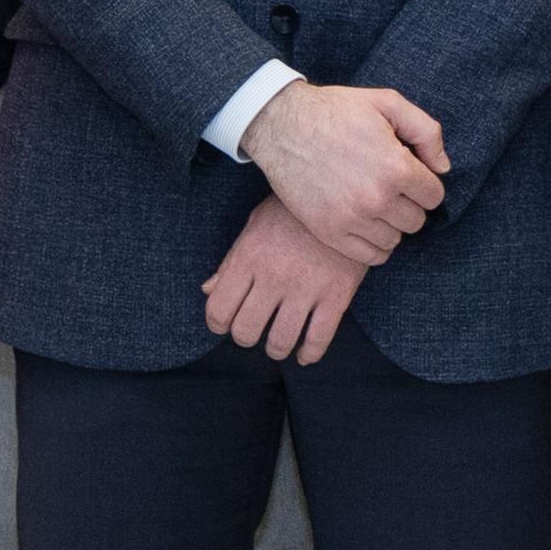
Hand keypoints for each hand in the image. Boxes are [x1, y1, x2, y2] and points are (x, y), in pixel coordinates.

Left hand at [202, 196, 369, 362]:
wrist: (343, 195)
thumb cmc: (293, 210)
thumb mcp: (256, 224)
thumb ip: (232, 260)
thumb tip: (208, 290)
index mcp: (249, 257)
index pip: (219, 310)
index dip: (218, 323)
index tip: (225, 323)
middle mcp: (274, 276)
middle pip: (246, 332)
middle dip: (246, 336)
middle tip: (253, 329)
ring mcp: (306, 288)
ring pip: (280, 341)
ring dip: (275, 348)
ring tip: (278, 341)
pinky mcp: (336, 295)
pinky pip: (318, 340)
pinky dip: (308, 354)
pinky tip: (304, 353)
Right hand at [239, 78, 450, 263]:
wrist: (282, 126)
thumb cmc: (336, 111)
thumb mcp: (387, 102)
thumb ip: (426, 132)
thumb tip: (443, 167)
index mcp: (396, 167)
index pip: (434, 196)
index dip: (424, 183)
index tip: (409, 173)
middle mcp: (377, 199)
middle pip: (416, 220)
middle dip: (409, 203)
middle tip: (389, 185)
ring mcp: (352, 220)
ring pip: (395, 240)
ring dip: (391, 224)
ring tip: (374, 201)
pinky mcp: (330, 233)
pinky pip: (372, 257)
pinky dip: (375, 245)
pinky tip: (366, 223)